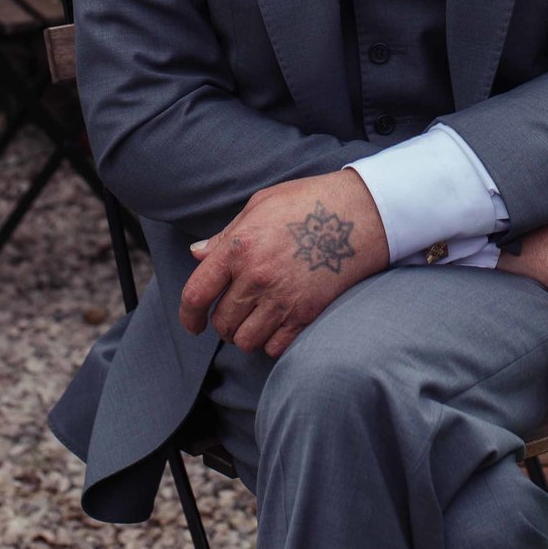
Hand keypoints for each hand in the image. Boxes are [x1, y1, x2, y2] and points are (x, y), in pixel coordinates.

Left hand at [180, 171, 387, 357]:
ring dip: (245, 335)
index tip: (192, 323)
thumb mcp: (260, 205)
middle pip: (221, 323)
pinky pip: (274, 347)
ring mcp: (282, 298)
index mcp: (239, 248)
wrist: (360, 213)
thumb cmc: (308, 202)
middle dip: (222, 324)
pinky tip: (278, 325)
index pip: (196, 295)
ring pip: (245, 340)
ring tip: (255, 321)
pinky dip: (271, 342)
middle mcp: (256, 277)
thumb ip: (226, 236)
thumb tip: (198, 255)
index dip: (187, 316)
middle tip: (234, 313)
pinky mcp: (306, 313)